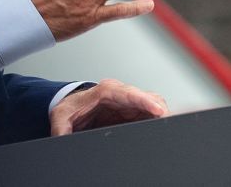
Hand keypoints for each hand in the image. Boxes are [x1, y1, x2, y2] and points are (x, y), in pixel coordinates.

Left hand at [50, 79, 167, 135]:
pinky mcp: (133, 112)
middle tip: (170, 123)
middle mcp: (121, 94)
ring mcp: (129, 103)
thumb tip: (64, 140)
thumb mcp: (60, 117)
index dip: (145, 101)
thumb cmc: (69, 109)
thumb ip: (62, 129)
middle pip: (147, 98)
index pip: (129, 93)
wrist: (71, 108)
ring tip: (170, 127)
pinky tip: (164, 128)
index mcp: (105, 91)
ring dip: (162, 115)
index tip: (158, 110)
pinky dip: (159, 120)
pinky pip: (151, 113)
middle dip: (160, 109)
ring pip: (153, 104)